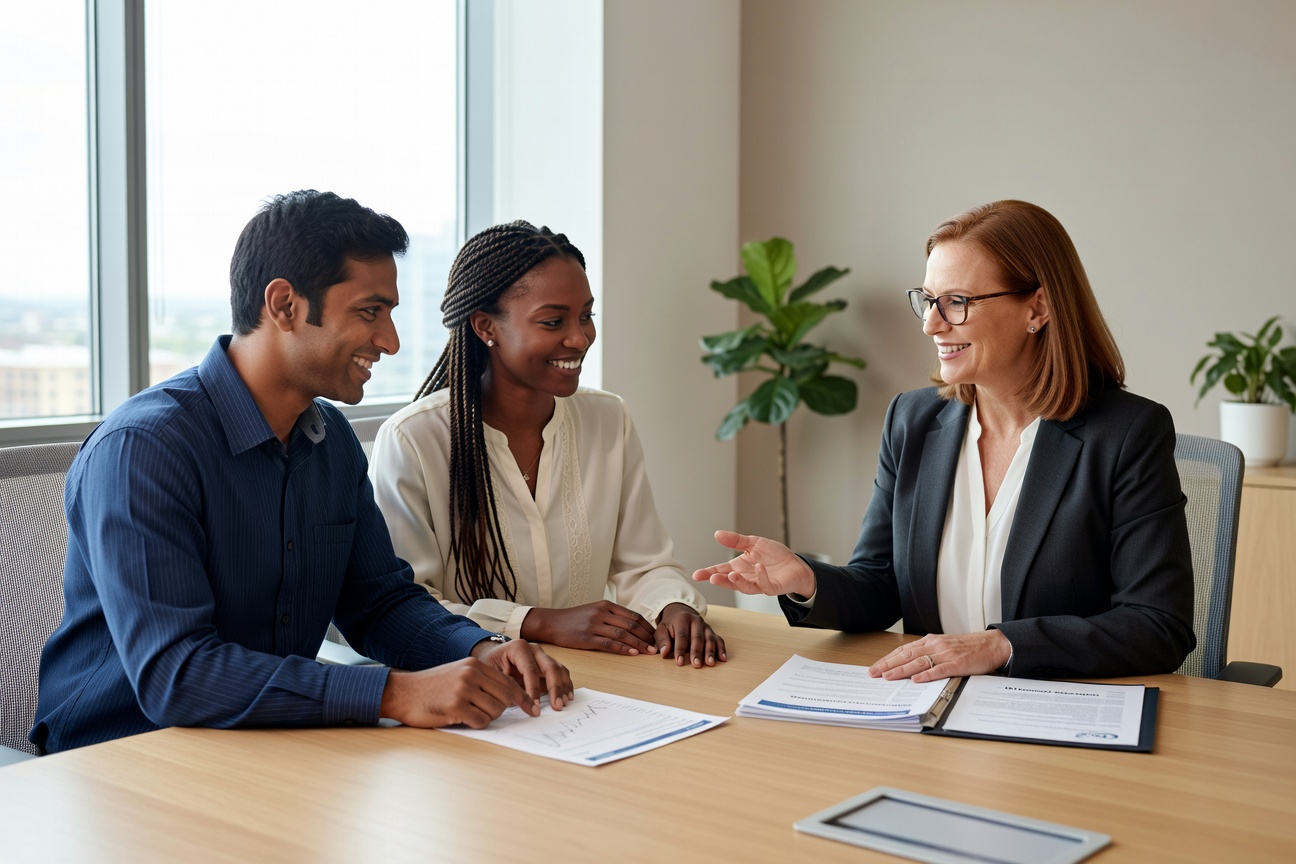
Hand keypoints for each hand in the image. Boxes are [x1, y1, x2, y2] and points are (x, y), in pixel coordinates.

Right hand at [379, 656, 539, 729]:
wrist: (403, 692)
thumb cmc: (432, 686)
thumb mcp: (458, 673)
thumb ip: (481, 680)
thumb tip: (508, 696)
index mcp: (474, 665)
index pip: (508, 682)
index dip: (521, 697)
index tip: (530, 708)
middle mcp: (471, 674)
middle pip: (505, 697)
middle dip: (502, 709)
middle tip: (488, 713)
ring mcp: (463, 690)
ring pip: (495, 710)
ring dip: (487, 717)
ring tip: (471, 714)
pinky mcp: (455, 707)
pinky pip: (481, 721)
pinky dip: (476, 723)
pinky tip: (463, 719)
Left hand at [471, 638, 574, 710]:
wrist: (493, 656)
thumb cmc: (491, 664)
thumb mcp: (492, 673)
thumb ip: (505, 686)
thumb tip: (519, 703)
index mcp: (518, 648)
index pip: (530, 670)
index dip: (534, 690)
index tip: (535, 707)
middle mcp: (534, 650)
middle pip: (550, 667)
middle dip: (555, 688)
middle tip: (557, 706)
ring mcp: (543, 656)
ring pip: (559, 669)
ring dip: (563, 687)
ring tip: (564, 702)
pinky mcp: (547, 664)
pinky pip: (560, 673)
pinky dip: (565, 685)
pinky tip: (567, 696)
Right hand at [520, 601, 658, 654]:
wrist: (552, 623)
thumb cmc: (575, 619)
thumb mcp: (594, 611)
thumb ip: (612, 616)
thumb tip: (633, 626)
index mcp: (606, 605)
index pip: (633, 615)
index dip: (647, 627)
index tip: (656, 636)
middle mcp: (602, 613)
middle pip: (631, 625)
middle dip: (647, 636)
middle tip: (657, 646)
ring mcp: (594, 625)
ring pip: (623, 634)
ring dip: (639, 644)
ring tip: (649, 652)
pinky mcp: (587, 638)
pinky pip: (609, 644)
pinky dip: (623, 648)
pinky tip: (633, 653)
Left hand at [654, 603, 726, 667]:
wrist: (680, 611)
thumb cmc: (669, 624)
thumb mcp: (661, 629)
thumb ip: (662, 640)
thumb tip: (664, 652)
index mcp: (682, 619)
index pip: (682, 636)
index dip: (680, 649)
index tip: (679, 662)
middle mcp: (696, 621)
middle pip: (697, 638)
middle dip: (697, 652)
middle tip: (696, 664)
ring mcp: (705, 626)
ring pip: (709, 639)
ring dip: (710, 652)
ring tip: (710, 663)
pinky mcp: (712, 631)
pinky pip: (718, 640)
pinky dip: (721, 649)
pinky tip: (722, 659)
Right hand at [691, 530, 815, 598]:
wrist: (795, 565)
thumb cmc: (774, 556)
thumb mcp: (754, 543)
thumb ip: (736, 541)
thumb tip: (717, 534)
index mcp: (740, 567)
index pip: (721, 571)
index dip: (709, 573)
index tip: (697, 575)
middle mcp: (747, 577)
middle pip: (730, 582)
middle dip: (721, 580)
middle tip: (712, 577)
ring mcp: (759, 584)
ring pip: (746, 587)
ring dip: (738, 582)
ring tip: (731, 575)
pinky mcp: (772, 587)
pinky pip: (765, 584)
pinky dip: (761, 576)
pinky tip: (759, 567)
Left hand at [869, 631, 1011, 682]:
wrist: (992, 644)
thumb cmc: (967, 647)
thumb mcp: (943, 645)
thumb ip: (927, 653)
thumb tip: (908, 665)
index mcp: (931, 641)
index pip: (904, 650)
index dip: (888, 659)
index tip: (875, 667)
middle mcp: (936, 645)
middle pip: (907, 655)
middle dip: (888, 665)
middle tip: (874, 673)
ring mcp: (946, 654)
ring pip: (919, 662)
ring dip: (902, 670)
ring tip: (888, 677)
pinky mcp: (958, 663)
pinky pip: (940, 670)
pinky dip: (927, 675)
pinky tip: (916, 679)